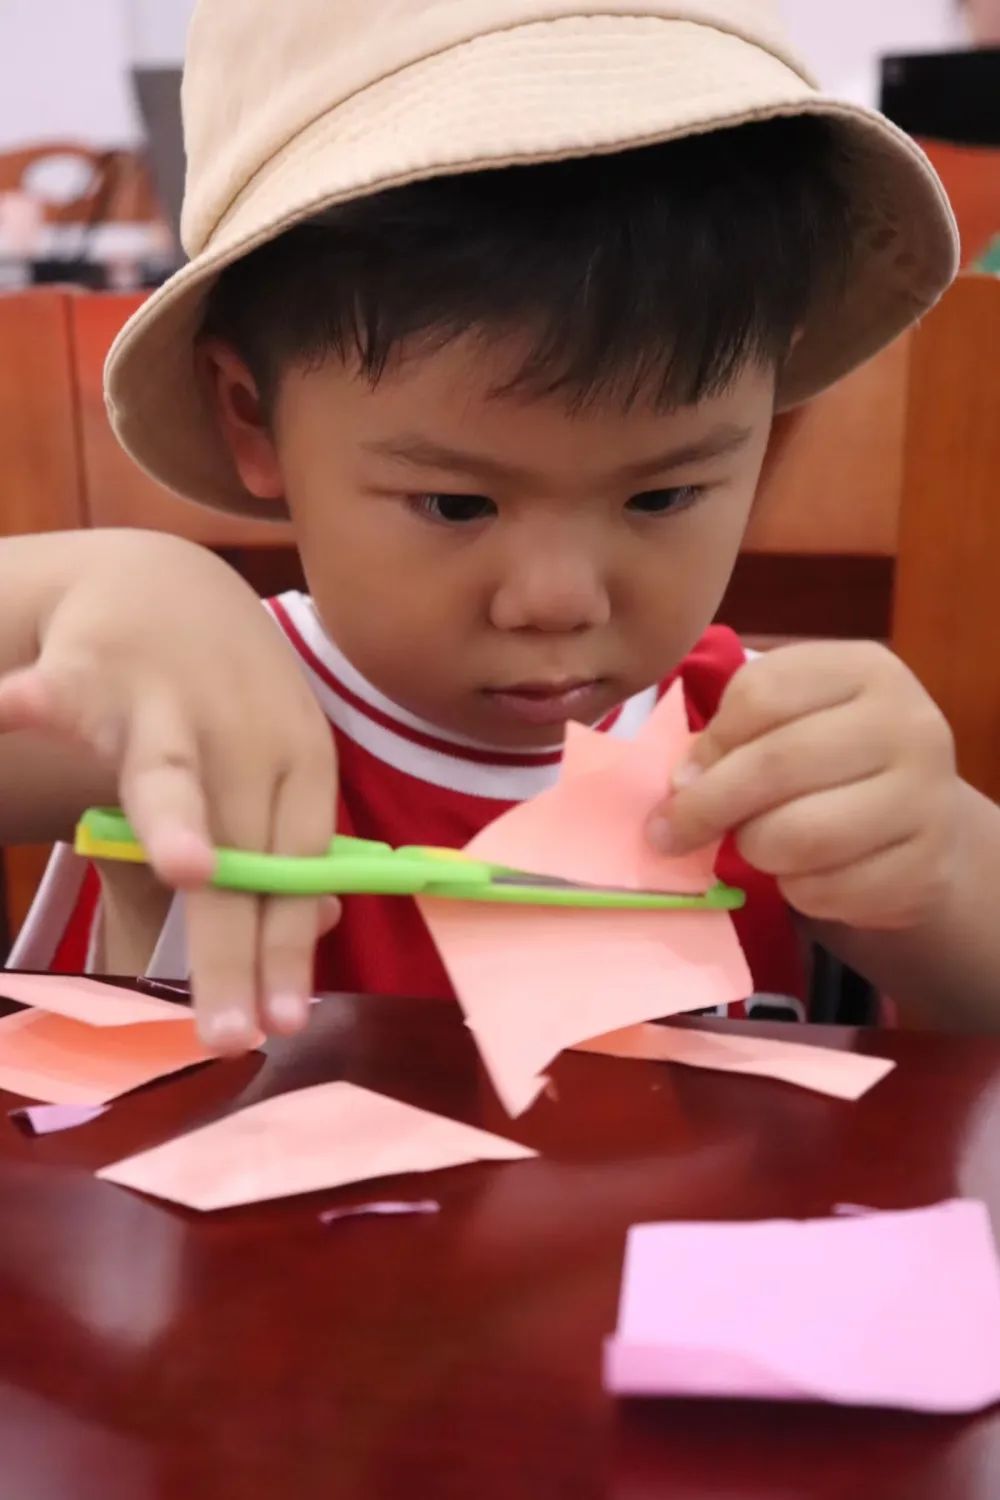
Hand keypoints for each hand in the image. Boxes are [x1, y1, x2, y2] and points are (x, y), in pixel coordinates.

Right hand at [0, 532, 336, 1050]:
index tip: (284, 1022)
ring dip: (178, 817)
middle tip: (230, 1031)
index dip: (291, 943)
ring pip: (171, 768)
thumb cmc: (218, 705)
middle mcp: (246, 730)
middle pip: (243, 850)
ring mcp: (169, 698)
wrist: (168, 580)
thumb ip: (273, 855)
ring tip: (189, 868)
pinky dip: (28, 704)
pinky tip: (10, 713)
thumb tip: (315, 931)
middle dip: (236, 942)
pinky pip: (57, 692)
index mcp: (296, 759)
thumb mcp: (264, 770)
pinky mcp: (93, 666)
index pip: (300, 865)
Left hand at [648, 641, 959, 930]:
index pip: (762, 693)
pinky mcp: (926, 869)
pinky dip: (795, 891)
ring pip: (799, 835)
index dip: (710, 742)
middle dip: (707, 808)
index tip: (681, 778)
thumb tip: (682, 787)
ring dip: (754, 850)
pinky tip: (802, 874)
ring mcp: (926, 798)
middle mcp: (908, 725)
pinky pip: (827, 890)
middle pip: (776, 764)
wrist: (926, 823)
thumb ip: (736, 734)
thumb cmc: (834, 763)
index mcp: (866, 670)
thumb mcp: (791, 721)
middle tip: (671, 834)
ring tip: (753, 846)